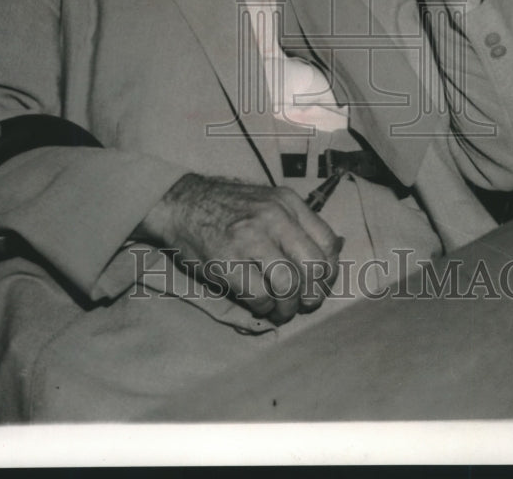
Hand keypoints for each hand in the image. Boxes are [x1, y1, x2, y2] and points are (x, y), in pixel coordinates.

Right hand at [137, 174, 343, 324]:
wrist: (182, 203)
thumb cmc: (227, 208)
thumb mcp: (267, 202)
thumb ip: (295, 223)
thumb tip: (328, 257)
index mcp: (287, 202)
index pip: (328, 242)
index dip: (330, 272)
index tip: (319, 285)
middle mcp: (274, 217)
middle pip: (315, 266)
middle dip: (314, 294)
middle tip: (305, 304)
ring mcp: (250, 238)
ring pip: (290, 285)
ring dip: (289, 306)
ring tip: (281, 310)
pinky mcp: (228, 261)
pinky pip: (261, 296)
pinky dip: (264, 308)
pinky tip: (258, 305)